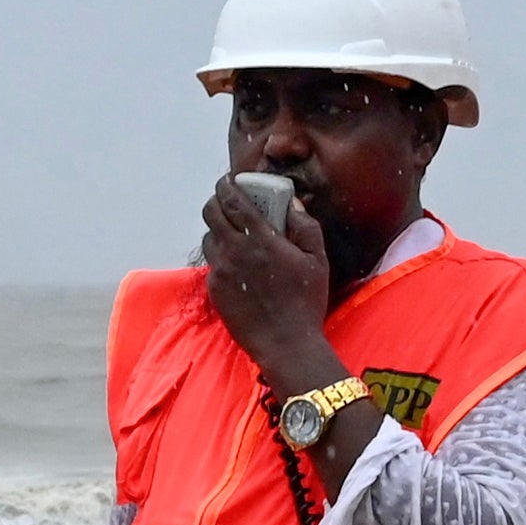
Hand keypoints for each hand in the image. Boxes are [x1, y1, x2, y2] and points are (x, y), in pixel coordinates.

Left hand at [199, 179, 336, 379]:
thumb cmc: (305, 302)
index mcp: (260, 238)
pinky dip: (221, 255)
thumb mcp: (317, 260)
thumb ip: (305, 226)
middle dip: (217, 201)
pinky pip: (211, 262)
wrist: (285, 344)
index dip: (226, 184)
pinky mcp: (214, 290)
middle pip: (210, 212)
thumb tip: (292, 203)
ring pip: (208, 236)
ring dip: (218, 229)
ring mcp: (220, 271)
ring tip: (235, 234)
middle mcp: (234, 250)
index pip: (231, 199)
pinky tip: (237, 264)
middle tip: (230, 203)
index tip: (230, 181)